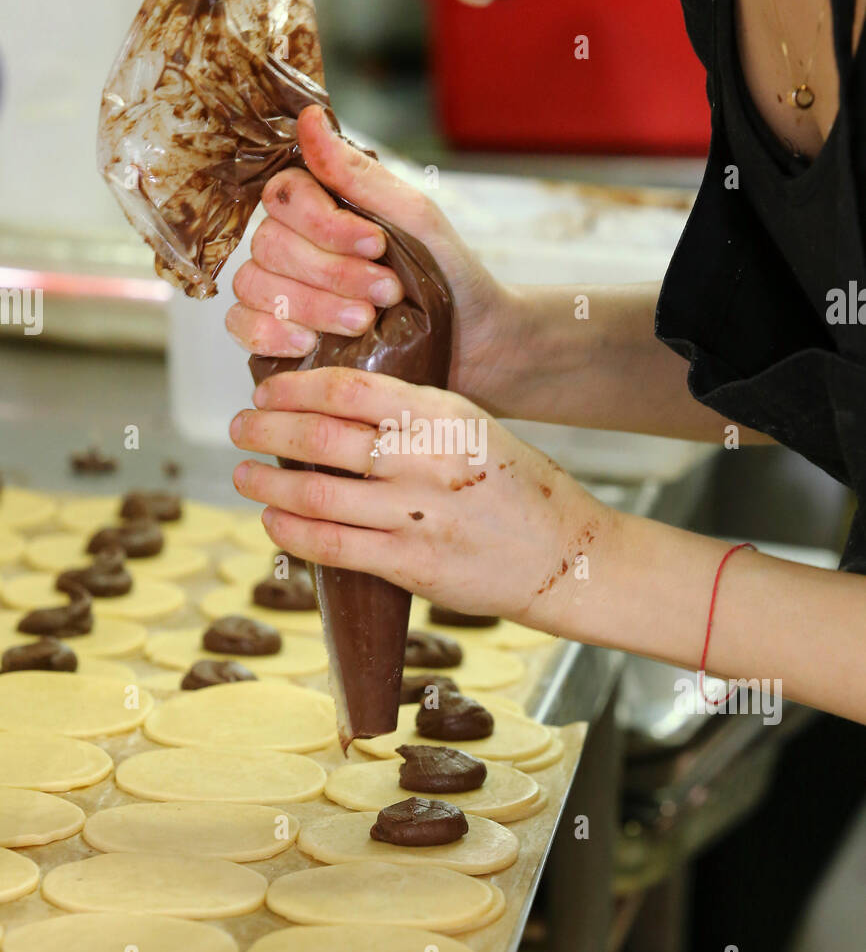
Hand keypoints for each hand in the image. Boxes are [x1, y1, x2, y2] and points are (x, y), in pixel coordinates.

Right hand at [225, 105, 517, 408]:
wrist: (473, 342)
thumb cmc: (448, 275)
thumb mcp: (416, 219)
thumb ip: (360, 175)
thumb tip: (310, 118)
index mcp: (323, 206)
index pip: (286, 197)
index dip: (324, 223)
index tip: (377, 245)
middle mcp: (294, 244)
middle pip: (270, 244)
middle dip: (331, 272)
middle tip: (386, 292)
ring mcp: (281, 290)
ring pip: (254, 284)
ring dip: (310, 305)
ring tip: (364, 322)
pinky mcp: (278, 335)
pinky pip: (243, 326)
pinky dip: (270, 334)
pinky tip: (309, 344)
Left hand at [229, 366, 611, 628]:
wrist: (563, 555)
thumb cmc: (515, 486)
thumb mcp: (473, 428)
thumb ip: (413, 416)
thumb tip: (336, 406)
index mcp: (443, 417)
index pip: (350, 389)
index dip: (295, 386)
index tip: (268, 390)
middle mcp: (427, 462)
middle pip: (322, 437)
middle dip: (267, 429)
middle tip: (241, 428)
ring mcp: (417, 516)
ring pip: (317, 494)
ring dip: (268, 483)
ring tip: (245, 475)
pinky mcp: (411, 565)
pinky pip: (333, 546)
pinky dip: (293, 531)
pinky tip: (274, 520)